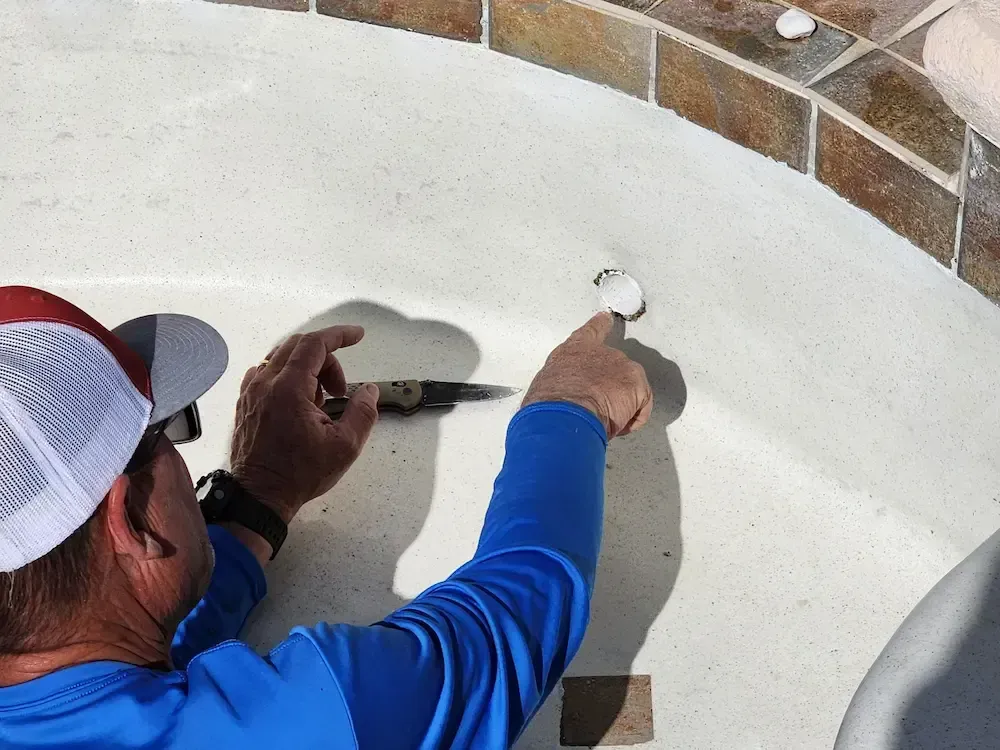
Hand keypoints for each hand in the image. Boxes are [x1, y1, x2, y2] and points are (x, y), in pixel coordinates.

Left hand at [229, 327, 378, 523]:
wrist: (260, 496)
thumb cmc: (300, 474)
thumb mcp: (345, 447)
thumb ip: (363, 412)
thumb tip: (370, 391)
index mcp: (289, 389)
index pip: (314, 344)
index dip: (339, 335)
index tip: (357, 335)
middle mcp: (265, 383)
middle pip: (299, 347)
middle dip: (328, 359)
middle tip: (342, 389)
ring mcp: (251, 392)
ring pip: (281, 358)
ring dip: (308, 369)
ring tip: (322, 401)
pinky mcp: (245, 403)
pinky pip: (266, 373)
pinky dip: (288, 377)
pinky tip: (300, 402)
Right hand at [521, 312, 652, 437]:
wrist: (564, 413)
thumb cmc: (548, 403)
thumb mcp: (548, 386)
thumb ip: (564, 383)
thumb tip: (566, 397)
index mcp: (575, 349)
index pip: (591, 330)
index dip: (600, 324)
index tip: (606, 318)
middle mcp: (603, 352)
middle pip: (616, 368)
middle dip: (611, 389)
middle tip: (597, 410)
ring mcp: (623, 366)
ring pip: (630, 390)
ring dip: (621, 406)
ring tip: (604, 420)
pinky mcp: (637, 385)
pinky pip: (641, 408)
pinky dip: (632, 421)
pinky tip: (616, 427)